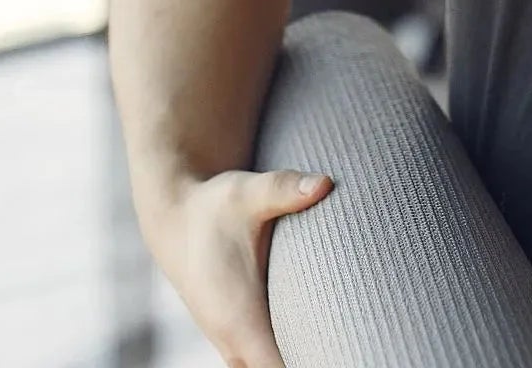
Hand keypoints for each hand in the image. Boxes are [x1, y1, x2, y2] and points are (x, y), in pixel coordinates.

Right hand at [146, 167, 334, 367]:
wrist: (175, 216)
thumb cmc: (213, 206)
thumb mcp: (248, 193)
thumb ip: (285, 189)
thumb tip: (325, 182)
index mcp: (240, 322)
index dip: (317, 362)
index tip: (348, 350)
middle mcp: (234, 342)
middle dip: (316, 360)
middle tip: (356, 345)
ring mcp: (232, 344)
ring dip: (299, 356)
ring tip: (338, 341)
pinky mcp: (234, 336)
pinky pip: (261, 363)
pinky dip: (285, 356)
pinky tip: (313, 339)